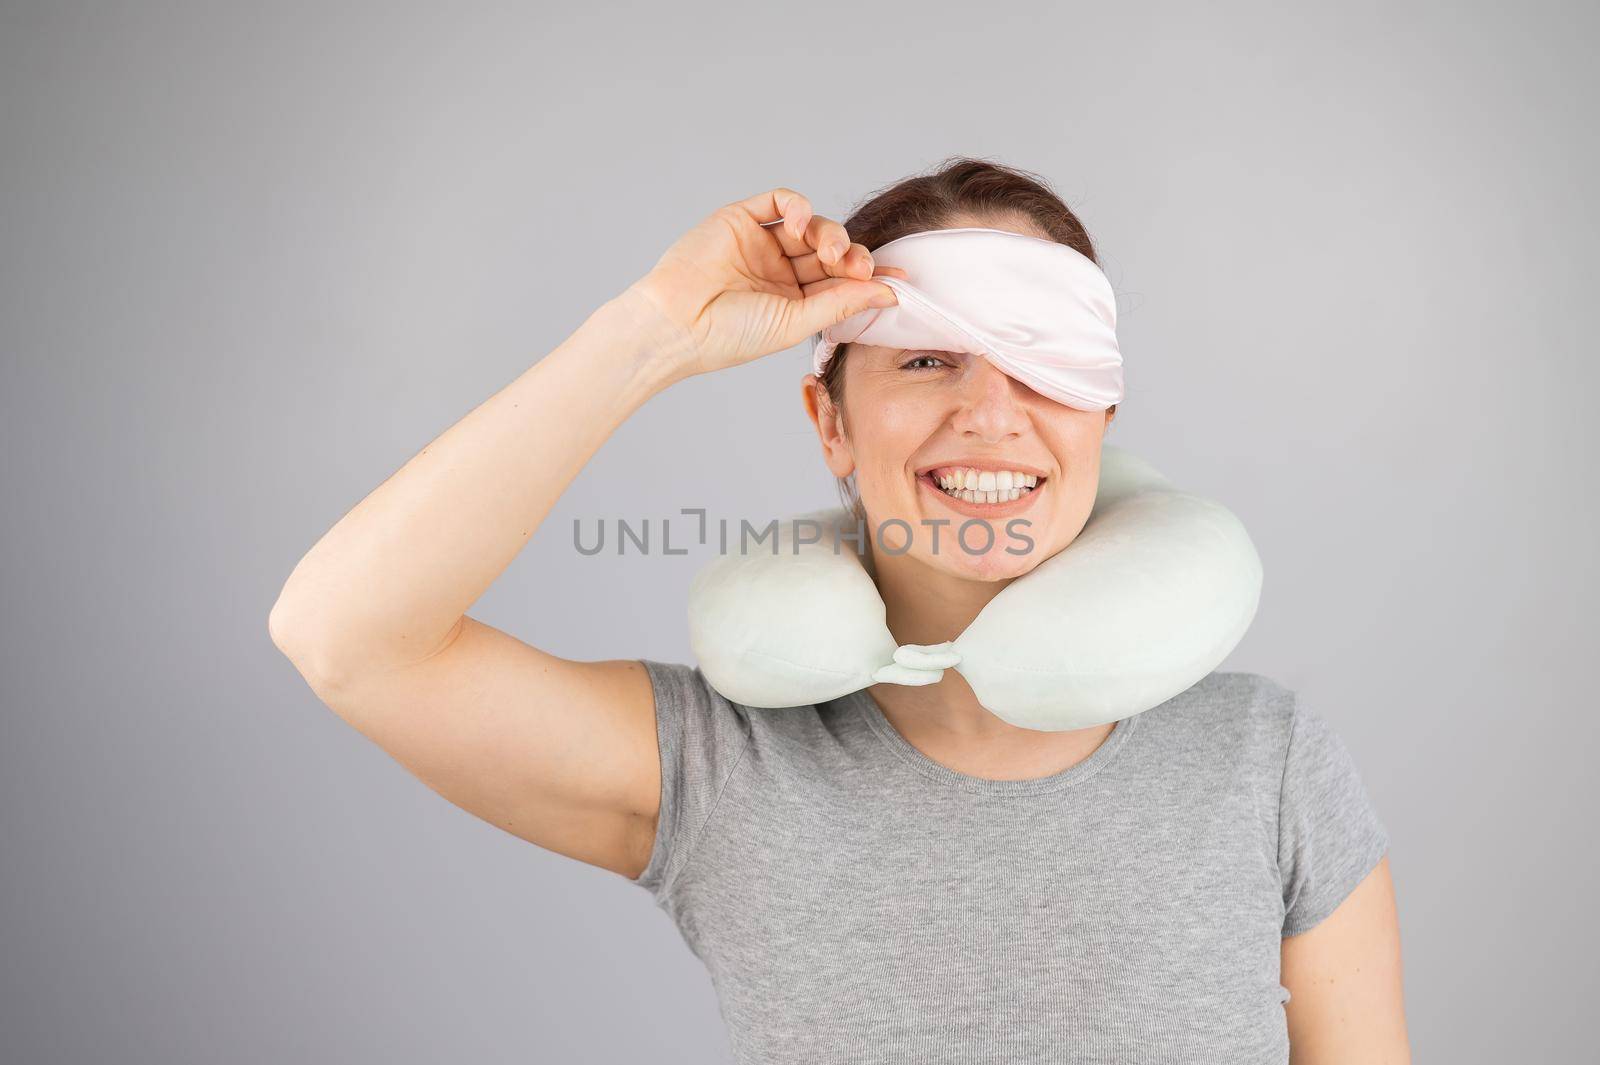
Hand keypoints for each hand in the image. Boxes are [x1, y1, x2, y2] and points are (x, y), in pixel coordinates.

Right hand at [624, 187, 905, 380]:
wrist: (677, 323)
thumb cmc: (729, 335)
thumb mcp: (795, 322)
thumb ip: (841, 302)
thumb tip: (890, 293)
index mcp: (794, 300)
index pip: (841, 282)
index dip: (871, 277)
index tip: (901, 278)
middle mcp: (780, 270)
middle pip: (831, 251)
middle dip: (852, 255)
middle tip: (860, 267)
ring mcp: (761, 242)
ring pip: (811, 225)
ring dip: (830, 233)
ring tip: (831, 251)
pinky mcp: (741, 218)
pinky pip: (780, 200)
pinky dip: (798, 207)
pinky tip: (800, 225)